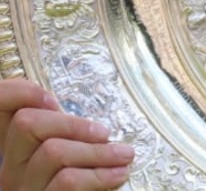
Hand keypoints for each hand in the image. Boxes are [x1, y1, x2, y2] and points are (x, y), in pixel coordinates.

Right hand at [0, 78, 132, 189]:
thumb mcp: (67, 164)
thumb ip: (65, 142)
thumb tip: (88, 121)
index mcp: (11, 157)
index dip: (19, 93)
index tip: (52, 98)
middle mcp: (6, 174)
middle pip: (26, 125)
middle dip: (72, 123)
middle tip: (106, 135)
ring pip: (52, 152)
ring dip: (97, 151)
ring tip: (125, 156)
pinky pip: (65, 182)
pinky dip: (99, 174)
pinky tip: (118, 175)